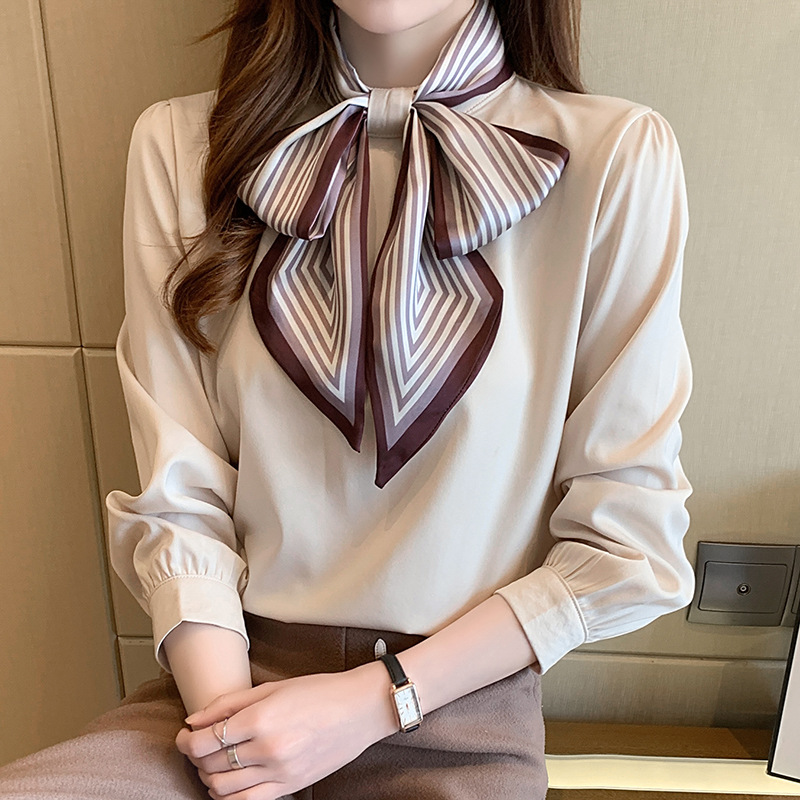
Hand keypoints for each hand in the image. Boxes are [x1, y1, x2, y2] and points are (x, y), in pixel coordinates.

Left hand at [175, 661, 397, 798]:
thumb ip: (229, 703)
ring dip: (208, 777)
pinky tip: (227, 782)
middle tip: (196, 745)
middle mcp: (267, 750)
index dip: (185, 741)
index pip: (205, 742)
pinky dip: (228, 796)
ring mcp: (279, 773)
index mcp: (261, 720)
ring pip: (223, 788)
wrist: (359, 709)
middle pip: (210, 765)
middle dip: (195, 757)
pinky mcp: (290, 786)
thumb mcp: (272, 687)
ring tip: (211, 762)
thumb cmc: (319, 691)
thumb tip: (193, 719)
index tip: (183, 735)